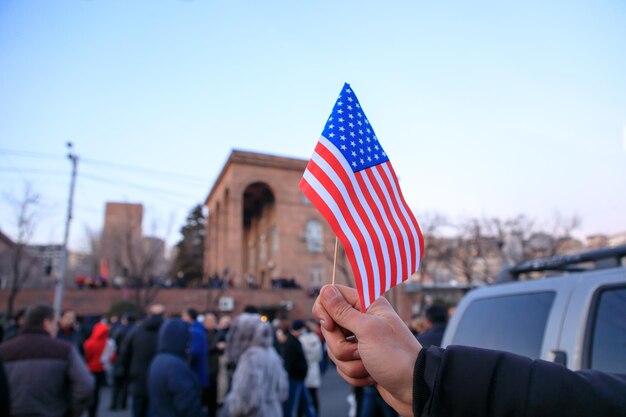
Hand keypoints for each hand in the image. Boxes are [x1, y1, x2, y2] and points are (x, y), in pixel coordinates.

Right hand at [312, 285, 420, 416]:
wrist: (414, 388)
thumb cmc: (396, 356)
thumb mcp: (367, 330)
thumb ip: (343, 311)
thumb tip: (325, 289)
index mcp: (366, 304)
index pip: (331, 295)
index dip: (324, 311)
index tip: (329, 326)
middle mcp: (362, 319)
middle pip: (329, 327)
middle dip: (340, 345)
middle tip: (359, 350)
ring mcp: (360, 340)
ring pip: (334, 349)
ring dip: (349, 363)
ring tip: (369, 365)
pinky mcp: (359, 359)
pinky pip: (341, 365)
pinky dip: (354, 373)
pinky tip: (371, 375)